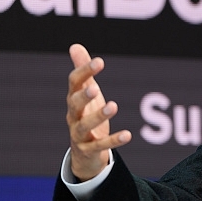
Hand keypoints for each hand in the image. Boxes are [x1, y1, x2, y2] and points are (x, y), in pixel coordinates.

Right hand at [66, 44, 131, 180]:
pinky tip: (128, 135)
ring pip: (84, 126)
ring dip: (98, 116)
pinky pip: (100, 146)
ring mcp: (79, 135)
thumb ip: (83, 72)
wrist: (83, 154)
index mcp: (73, 100)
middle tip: (95, 88)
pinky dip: (113, 140)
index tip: (100, 61)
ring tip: (113, 106)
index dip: (85, 72)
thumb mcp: (86, 94)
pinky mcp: (89, 150)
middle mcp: (73, 116)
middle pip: (74, 104)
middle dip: (84, 96)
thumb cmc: (86, 116)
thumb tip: (75, 46)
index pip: (74, 83)